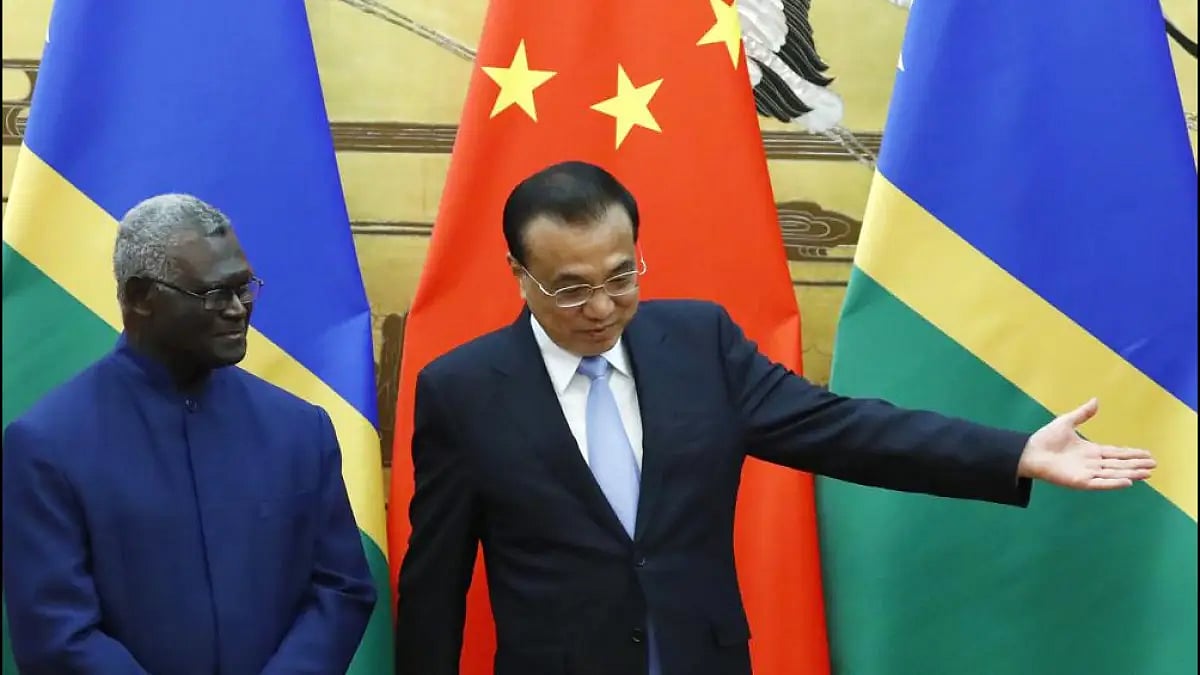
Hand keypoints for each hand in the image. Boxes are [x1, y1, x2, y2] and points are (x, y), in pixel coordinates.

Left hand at [1016, 398, 1155, 488]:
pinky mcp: (1079, 482)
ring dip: (1131, 473)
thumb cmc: (1045, 439)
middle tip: (1154, 464)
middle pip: (1119, 464)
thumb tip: (1096, 400)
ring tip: (1148, 472)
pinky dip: (1114, 483)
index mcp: (1090, 451)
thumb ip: (1082, 414)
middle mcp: (1091, 464)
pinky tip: (1128, 481)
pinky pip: (1100, 483)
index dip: (1132, 454)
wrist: (1029, 452)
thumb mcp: (1067, 422)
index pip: (1116, 453)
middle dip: (1137, 464)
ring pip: (1114, 474)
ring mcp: (1086, 473)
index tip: (1148, 454)